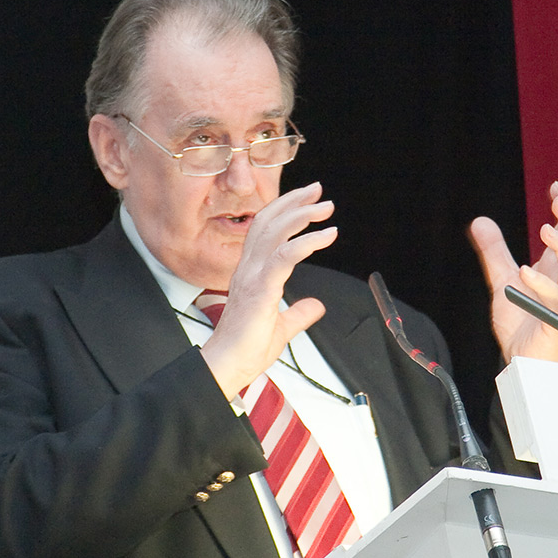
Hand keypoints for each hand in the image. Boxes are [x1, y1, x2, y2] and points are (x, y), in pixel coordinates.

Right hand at [200, 182, 336, 398]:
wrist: (230, 365)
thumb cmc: (247, 349)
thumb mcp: (282, 328)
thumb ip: (299, 314)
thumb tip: (316, 306)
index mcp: (251, 272)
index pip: (264, 229)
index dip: (284, 209)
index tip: (307, 198)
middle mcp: (248, 268)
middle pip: (269, 222)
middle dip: (294, 202)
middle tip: (319, 192)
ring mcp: (253, 276)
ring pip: (276, 232)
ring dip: (302, 215)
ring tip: (325, 208)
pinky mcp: (261, 288)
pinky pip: (285, 256)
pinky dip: (307, 241)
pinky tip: (326, 235)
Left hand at [469, 181, 557, 362]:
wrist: (518, 361)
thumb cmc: (520, 324)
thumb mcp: (502, 279)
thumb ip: (494, 252)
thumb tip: (480, 221)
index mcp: (557, 271)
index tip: (557, 188)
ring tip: (545, 229)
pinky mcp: (556, 323)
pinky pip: (557, 300)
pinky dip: (543, 285)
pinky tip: (525, 272)